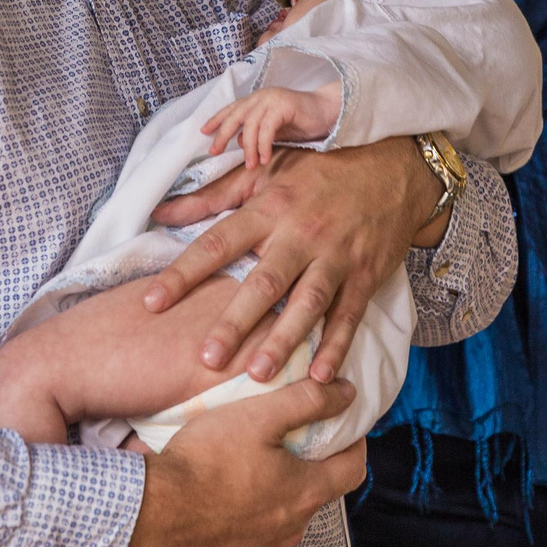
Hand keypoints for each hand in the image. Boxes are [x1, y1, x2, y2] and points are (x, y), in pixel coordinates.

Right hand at [118, 380, 364, 546]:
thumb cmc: (205, 462)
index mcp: (305, 494)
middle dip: (311, 466)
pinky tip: (225, 496)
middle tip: (291, 439)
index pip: (353, 469)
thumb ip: (307, 401)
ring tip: (253, 466)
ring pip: (284, 517)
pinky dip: (249, 517)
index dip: (355, 444)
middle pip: (317, 493)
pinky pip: (253, 538)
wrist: (150, 516)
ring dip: (278, 493)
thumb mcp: (258, 416)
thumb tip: (346, 392)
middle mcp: (291, 530)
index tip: (345, 426)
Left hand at [143, 136, 434, 383]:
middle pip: (264, 281)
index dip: (183, 273)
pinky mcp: (366, 275)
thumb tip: (161, 212)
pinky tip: (321, 375)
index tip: (151, 303)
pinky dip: (336, 345)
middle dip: (235, 321)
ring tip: (257, 374)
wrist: (394, 171)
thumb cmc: (319, 174)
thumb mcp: (266, 173)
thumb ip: (212, 196)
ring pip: (307, 302)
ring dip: (283, 340)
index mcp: (270, 208)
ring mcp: (336, 256)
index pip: (218, 242)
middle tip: (208, 357)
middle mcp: (301, 234)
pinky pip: (349, 315)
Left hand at [202, 85, 341, 168]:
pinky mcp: (284, 105)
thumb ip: (255, 133)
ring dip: (248, 147)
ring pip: (251, 124)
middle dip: (222, 134)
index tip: (203, 132)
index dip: (216, 119)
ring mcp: (272, 99)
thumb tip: (238, 140)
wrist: (326, 112)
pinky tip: (264, 158)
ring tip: (250, 165)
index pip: (231, 109)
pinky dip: (263, 145)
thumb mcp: (273, 129)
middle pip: (235, 115)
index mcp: (256, 100)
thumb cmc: (300, 121)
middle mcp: (261, 97)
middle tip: (215, 152)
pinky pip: (267, 128)